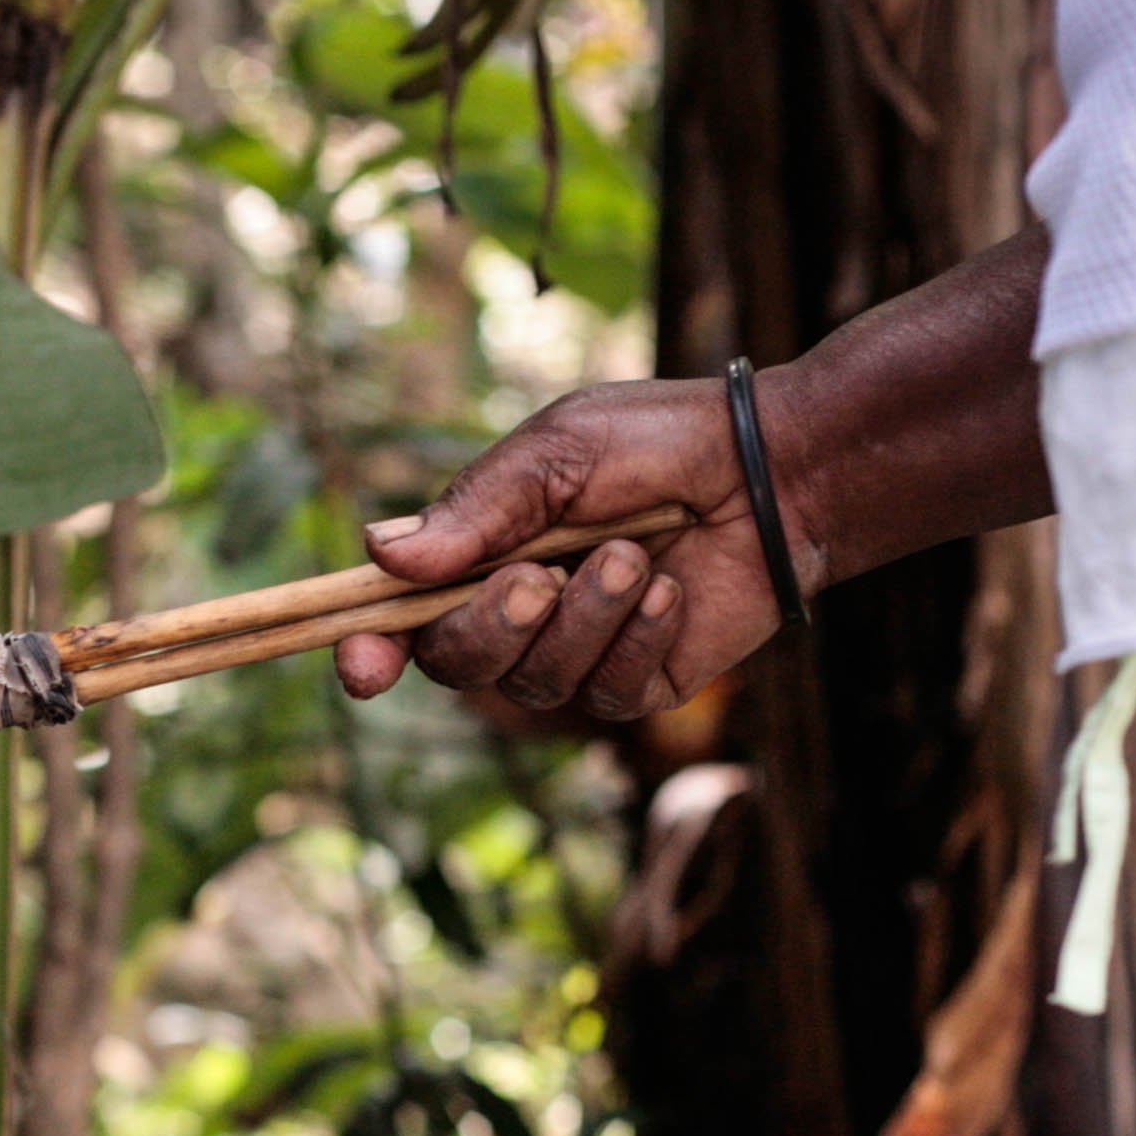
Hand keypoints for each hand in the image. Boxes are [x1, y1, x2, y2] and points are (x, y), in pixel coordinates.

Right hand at [333, 373, 815, 721]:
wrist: (772, 469)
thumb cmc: (659, 443)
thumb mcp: (557, 452)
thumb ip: (474, 508)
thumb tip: (379, 551)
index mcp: (478, 555)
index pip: (399, 620)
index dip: (369, 650)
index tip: (362, 665)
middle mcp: (516, 614)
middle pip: (455, 663)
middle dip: (490, 626)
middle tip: (539, 577)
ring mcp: (576, 656)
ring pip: (535, 680)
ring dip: (584, 617)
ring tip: (634, 554)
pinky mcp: (636, 685)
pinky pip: (607, 692)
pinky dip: (636, 636)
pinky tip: (669, 588)